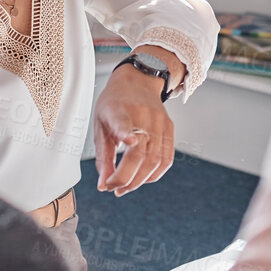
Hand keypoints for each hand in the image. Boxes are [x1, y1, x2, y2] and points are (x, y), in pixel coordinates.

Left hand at [94, 65, 175, 195]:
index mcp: (119, 110)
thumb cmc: (115, 103)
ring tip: (125, 187)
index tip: (129, 140)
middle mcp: (144, 116)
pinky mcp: (169, 129)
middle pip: (140, 154)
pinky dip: (154, 175)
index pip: (124, 121)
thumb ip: (103, 156)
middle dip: (126, 179)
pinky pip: (166, 160)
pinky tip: (141, 179)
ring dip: (139, 181)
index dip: (126, 131)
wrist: (138, 81)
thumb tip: (104, 185)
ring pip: (155, 161)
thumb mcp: (101, 124)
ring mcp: (160, 123)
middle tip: (114, 189)